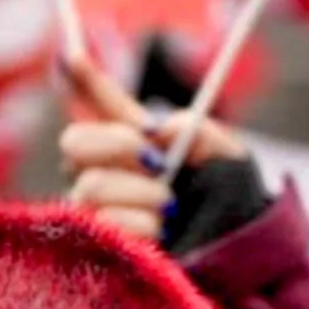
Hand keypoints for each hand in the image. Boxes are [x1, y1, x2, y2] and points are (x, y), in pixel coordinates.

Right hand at [58, 54, 246, 240]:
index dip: (85, 78)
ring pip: (90, 185)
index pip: (102, 104)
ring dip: (139, 193)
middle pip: (74, 143)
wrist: (236, 257)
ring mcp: (96, 210)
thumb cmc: (229, 206)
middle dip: (115, 144)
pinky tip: (162, 232)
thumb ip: (196, 131)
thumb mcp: (226, 158)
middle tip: (157, 163)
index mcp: (137, 144)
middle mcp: (106, 173)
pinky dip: (139, 224)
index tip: (72, 52)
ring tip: (172, 208)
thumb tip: (157, 132)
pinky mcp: (95, 247)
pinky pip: (102, 223)